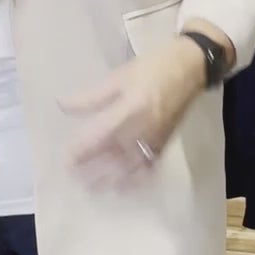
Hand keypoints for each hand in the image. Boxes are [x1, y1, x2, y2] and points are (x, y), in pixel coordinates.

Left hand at [64, 38, 206, 188]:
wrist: (192, 67)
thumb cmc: (154, 67)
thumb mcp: (120, 76)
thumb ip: (91, 96)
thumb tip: (62, 105)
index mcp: (129, 109)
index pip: (98, 138)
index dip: (80, 151)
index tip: (65, 159)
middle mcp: (142, 129)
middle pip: (112, 158)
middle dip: (91, 170)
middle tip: (73, 177)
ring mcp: (155, 140)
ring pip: (129, 168)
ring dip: (109, 179)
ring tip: (90, 187)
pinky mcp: (164, 144)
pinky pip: (147, 169)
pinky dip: (133, 180)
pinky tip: (121, 187)